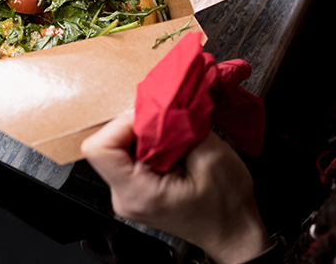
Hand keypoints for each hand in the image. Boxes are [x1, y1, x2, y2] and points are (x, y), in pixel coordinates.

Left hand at [82, 113, 270, 263]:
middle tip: (169, 123)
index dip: (123, 123)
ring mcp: (128, 192)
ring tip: (175, 136)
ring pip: (119, 145)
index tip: (152, 117)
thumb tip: (162, 104)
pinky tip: (173, 144)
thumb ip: (181, 127)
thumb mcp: (211, 156)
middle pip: (108, 143)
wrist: (234, 231)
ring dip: (147, 132)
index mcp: (138, 193)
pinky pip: (130, 153)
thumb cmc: (227, 206)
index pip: (100, 148)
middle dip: (139, 125)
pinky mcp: (136, 185)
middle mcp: (124, 195)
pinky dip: (151, 141)